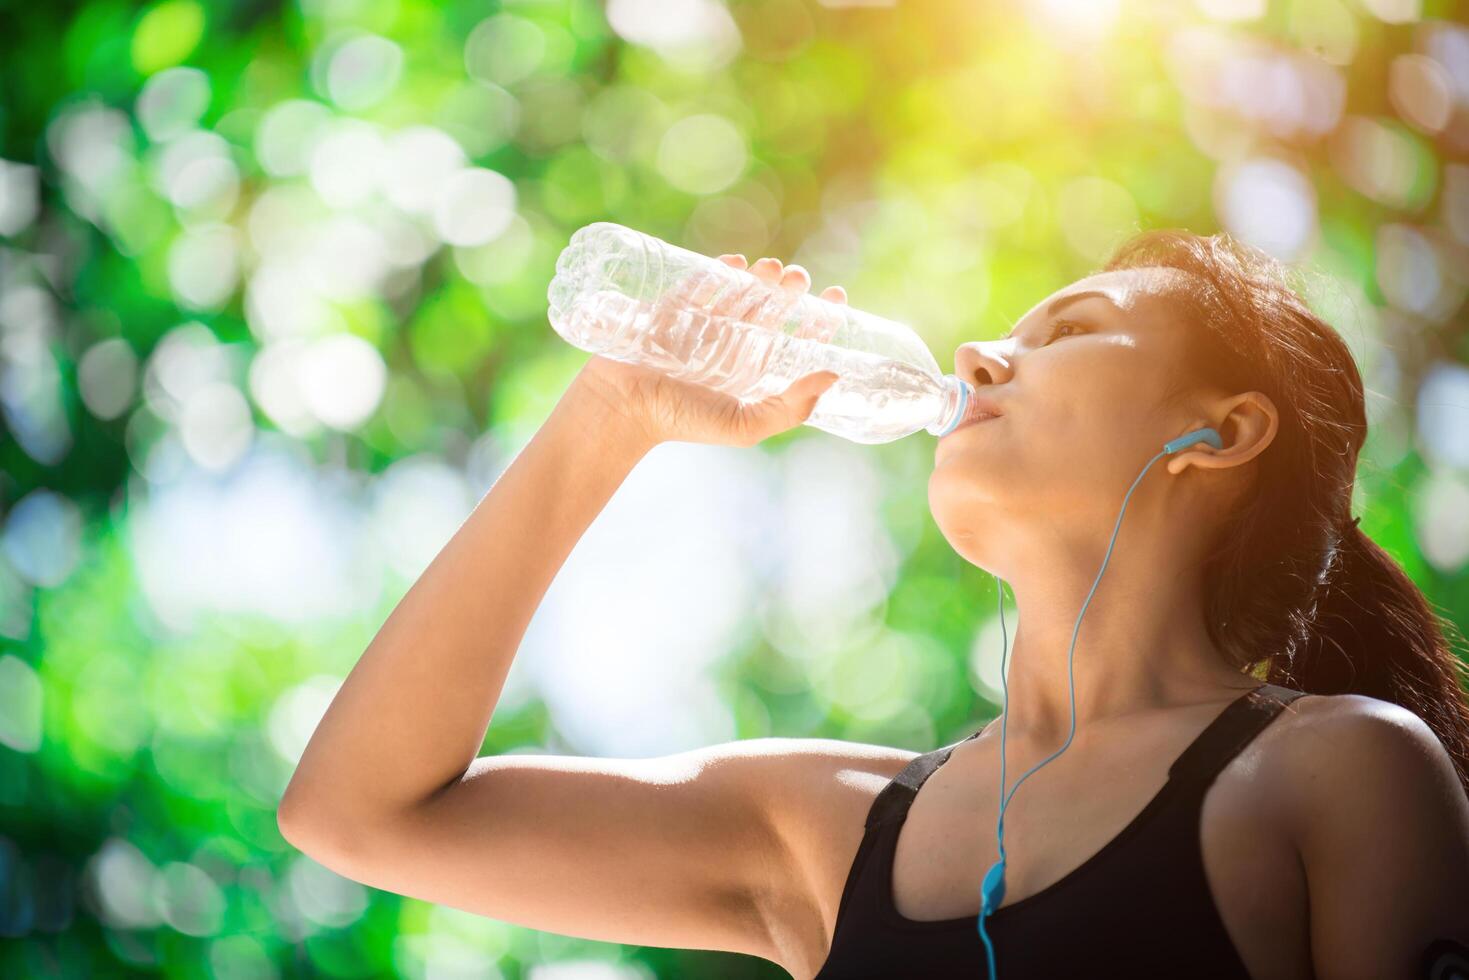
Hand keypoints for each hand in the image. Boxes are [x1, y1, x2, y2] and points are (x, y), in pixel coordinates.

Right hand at [571, 254, 848, 447]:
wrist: (623, 410)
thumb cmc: (683, 422)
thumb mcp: (745, 425)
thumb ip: (790, 408)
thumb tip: (832, 374)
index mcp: (751, 371)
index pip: (791, 339)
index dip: (817, 318)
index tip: (836, 297)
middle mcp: (730, 344)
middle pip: (769, 308)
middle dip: (788, 289)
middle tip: (798, 277)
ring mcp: (700, 324)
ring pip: (738, 291)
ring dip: (758, 276)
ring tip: (771, 268)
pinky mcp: (672, 309)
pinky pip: (698, 282)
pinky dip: (717, 269)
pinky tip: (735, 262)